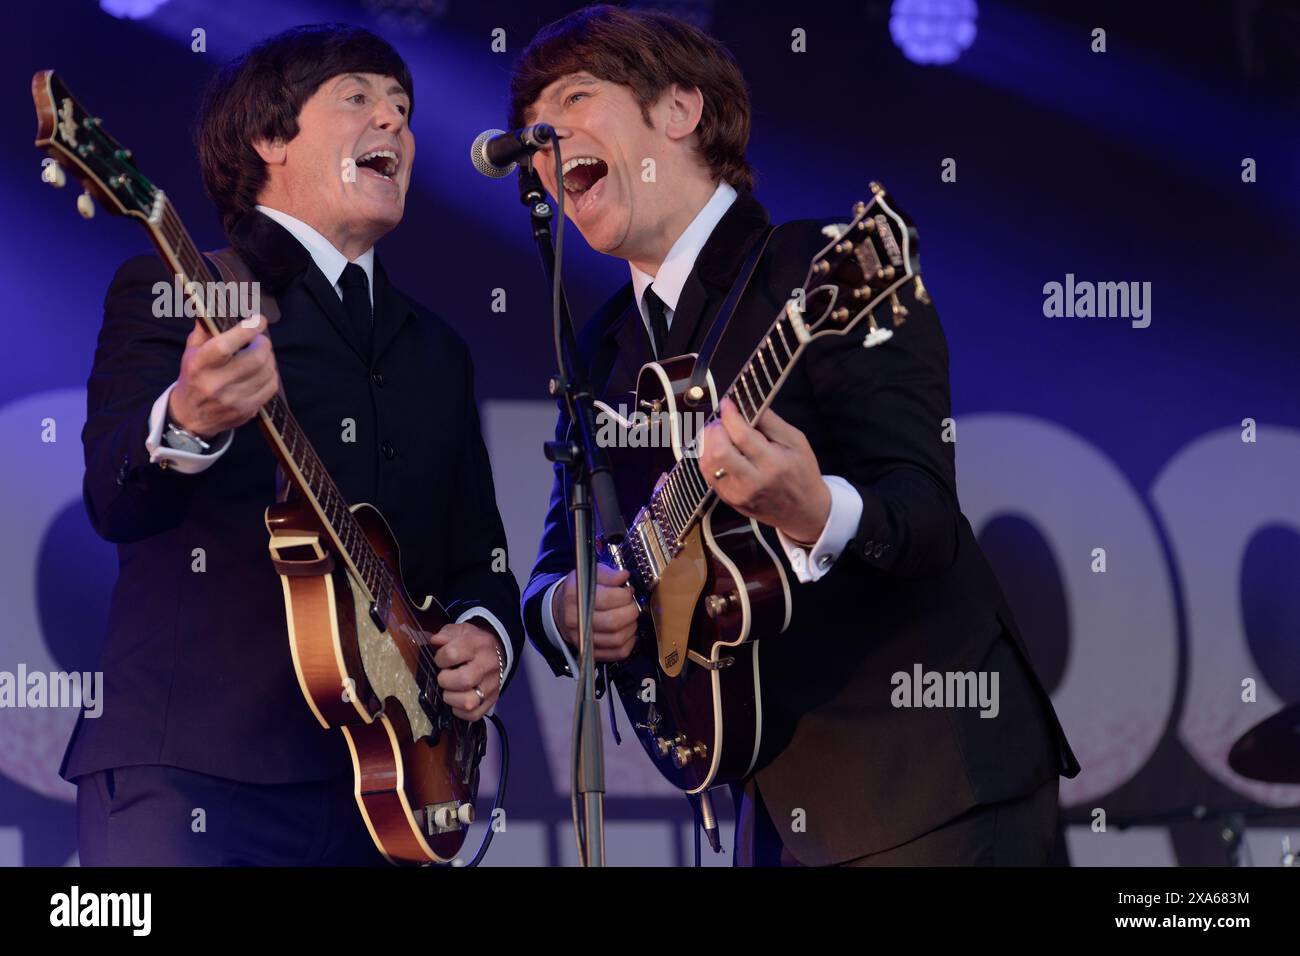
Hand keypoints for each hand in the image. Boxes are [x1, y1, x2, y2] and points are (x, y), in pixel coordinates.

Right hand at [169, 315, 278, 438]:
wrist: (190, 416)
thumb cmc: (193, 377)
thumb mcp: (191, 352)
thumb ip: (205, 329)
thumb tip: (214, 305)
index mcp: (200, 365)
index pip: (226, 345)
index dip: (247, 330)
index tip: (259, 320)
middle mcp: (216, 383)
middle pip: (255, 358)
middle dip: (263, 344)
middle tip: (259, 340)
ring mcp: (233, 399)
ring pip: (267, 372)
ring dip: (269, 359)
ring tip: (261, 354)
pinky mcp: (246, 410)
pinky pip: (270, 387)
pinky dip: (271, 375)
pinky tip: (263, 371)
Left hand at [431, 622, 503, 720]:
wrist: (495, 650)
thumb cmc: (472, 642)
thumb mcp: (459, 631)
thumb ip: (445, 634)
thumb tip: (435, 641)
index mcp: (478, 644)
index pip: (452, 654)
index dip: (439, 659)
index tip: (440, 660)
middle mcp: (488, 665)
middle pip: (464, 680)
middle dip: (445, 681)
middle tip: (444, 677)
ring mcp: (492, 685)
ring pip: (469, 702)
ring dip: (451, 699)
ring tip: (450, 690)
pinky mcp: (492, 700)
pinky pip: (474, 715)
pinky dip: (459, 711)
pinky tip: (456, 701)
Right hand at [552, 564, 638, 662]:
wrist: (561, 610)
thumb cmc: (579, 591)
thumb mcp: (589, 575)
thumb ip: (608, 575)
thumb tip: (624, 576)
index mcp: (573, 596)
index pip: (606, 599)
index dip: (624, 594)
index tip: (628, 590)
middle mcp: (575, 620)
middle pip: (613, 622)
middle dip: (631, 611)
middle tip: (632, 604)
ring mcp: (582, 639)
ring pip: (617, 639)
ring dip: (631, 627)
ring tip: (630, 616)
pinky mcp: (591, 652)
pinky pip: (617, 652)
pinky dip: (629, 642)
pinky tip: (627, 630)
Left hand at [699, 398, 830, 543]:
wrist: (803, 510)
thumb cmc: (802, 473)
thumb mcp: (796, 441)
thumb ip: (771, 421)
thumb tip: (747, 403)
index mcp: (774, 464)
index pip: (742, 436)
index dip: (730, 416)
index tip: (727, 403)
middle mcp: (753, 482)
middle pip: (719, 452)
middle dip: (715, 430)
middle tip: (722, 421)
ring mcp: (738, 494)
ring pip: (708, 464)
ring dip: (708, 443)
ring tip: (719, 434)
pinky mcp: (729, 500)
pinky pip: (708, 476)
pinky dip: (708, 458)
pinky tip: (718, 450)